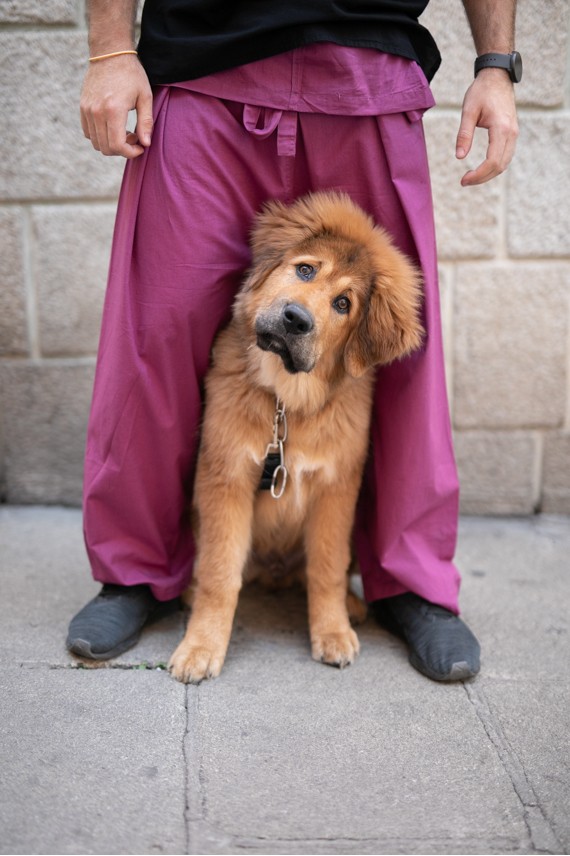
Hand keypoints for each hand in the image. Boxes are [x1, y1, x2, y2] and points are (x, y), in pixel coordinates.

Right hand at [80, 54, 153, 157]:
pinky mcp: (82, 107)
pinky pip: (88, 133)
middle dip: (123, 150)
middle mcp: (97, 112)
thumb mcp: (145, 96)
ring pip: (96, 143)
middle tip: (134, 137)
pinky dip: (100, 136)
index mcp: (114, 110)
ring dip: (111, 144)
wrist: (109, 53)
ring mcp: (87, 110)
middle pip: (106, 148)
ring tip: (124, 131)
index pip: (118, 146)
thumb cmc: (131, 74)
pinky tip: (112, 127)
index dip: (131, 153)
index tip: (141, 147)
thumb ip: (146, 122)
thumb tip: (146, 144)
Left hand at [455, 69, 518, 185]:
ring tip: (471, 177)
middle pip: (500, 166)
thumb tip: (459, 157)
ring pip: (504, 163)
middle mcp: (512, 133)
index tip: (463, 180)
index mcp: (501, 128)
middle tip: (464, 181)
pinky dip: (495, 166)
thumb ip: (464, 134)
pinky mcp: (512, 133)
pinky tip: (481, 168)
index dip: (478, 175)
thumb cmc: (482, 91)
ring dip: (489, 174)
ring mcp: (514, 134)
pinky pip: (506, 156)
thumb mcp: (468, 111)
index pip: (492, 161)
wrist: (497, 76)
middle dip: (482, 178)